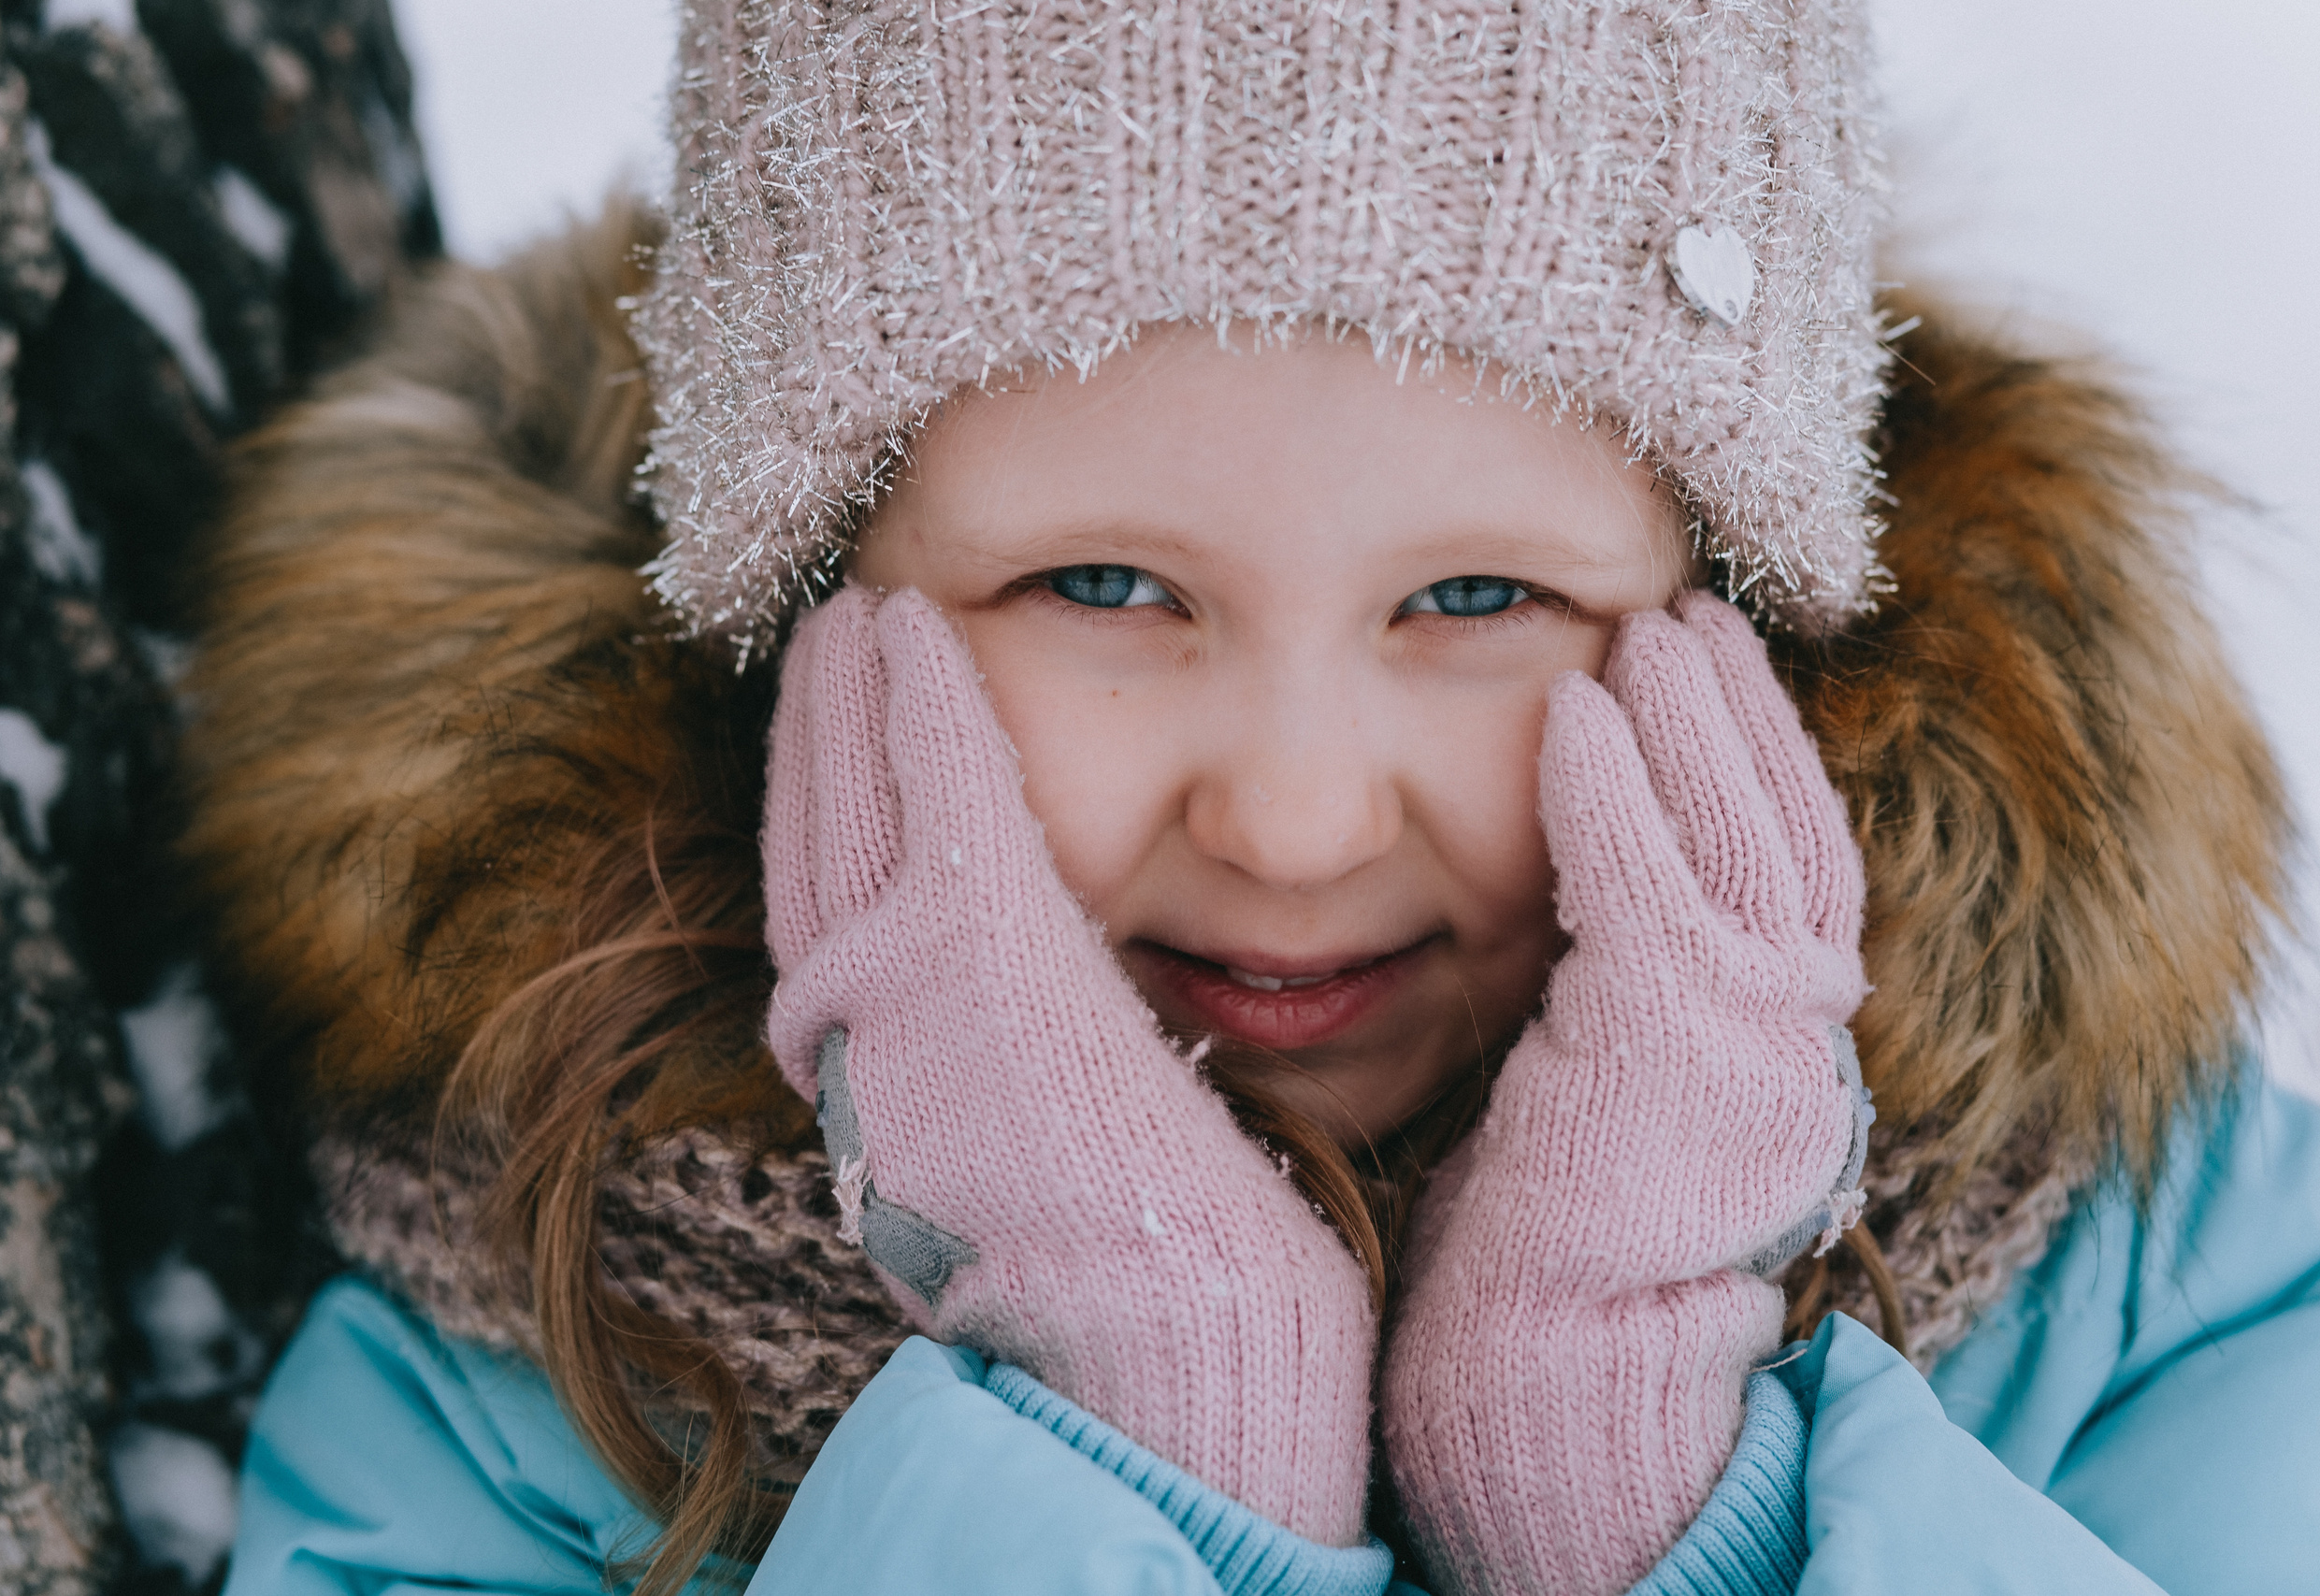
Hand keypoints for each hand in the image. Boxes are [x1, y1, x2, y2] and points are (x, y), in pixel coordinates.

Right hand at [761, 586, 1376, 1544]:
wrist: (1175, 1362)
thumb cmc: (1159, 1293)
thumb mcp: (1050, 1172)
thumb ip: (1020, 1083)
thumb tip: (1054, 1035)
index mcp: (884, 1102)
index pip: (837, 925)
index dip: (830, 823)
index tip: (846, 749)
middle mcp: (861, 1049)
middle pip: (818, 850)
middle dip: (816, 744)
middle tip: (827, 646)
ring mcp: (901, 999)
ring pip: (852, 802)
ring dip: (849, 698)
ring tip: (859, 615)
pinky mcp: (973, 958)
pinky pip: (932, 790)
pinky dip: (912, 700)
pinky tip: (910, 624)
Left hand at [1380, 591, 1870, 1595]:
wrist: (1560, 1368)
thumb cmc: (1556, 1253)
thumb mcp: (1612, 1097)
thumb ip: (1625, 1000)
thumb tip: (1577, 904)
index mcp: (1782, 1052)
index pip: (1796, 878)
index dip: (1765, 769)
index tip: (1722, 679)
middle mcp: (1793, 1038)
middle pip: (1790, 835)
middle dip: (1744, 717)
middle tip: (1695, 613)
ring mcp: (1747, 1036)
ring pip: (1738, 836)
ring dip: (1692, 720)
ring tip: (1650, 626)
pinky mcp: (1671, 1038)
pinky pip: (1645, 876)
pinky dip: (1614, 784)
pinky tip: (1579, 707)